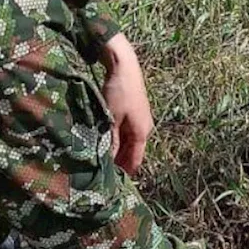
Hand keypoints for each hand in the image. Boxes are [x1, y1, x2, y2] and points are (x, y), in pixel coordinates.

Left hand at [100, 33, 152, 175]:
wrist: (124, 65)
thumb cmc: (118, 92)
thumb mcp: (112, 119)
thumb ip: (112, 141)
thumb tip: (109, 161)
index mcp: (142, 133)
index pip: (136, 161)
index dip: (125, 173)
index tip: (112, 183)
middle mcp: (145, 128)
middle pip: (133, 153)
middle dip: (121, 163)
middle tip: (104, 173)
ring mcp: (141, 119)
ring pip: (130, 142)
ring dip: (119, 151)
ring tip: (102, 159)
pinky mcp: (134, 112)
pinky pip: (128, 132)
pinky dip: (119, 139)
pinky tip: (107, 140)